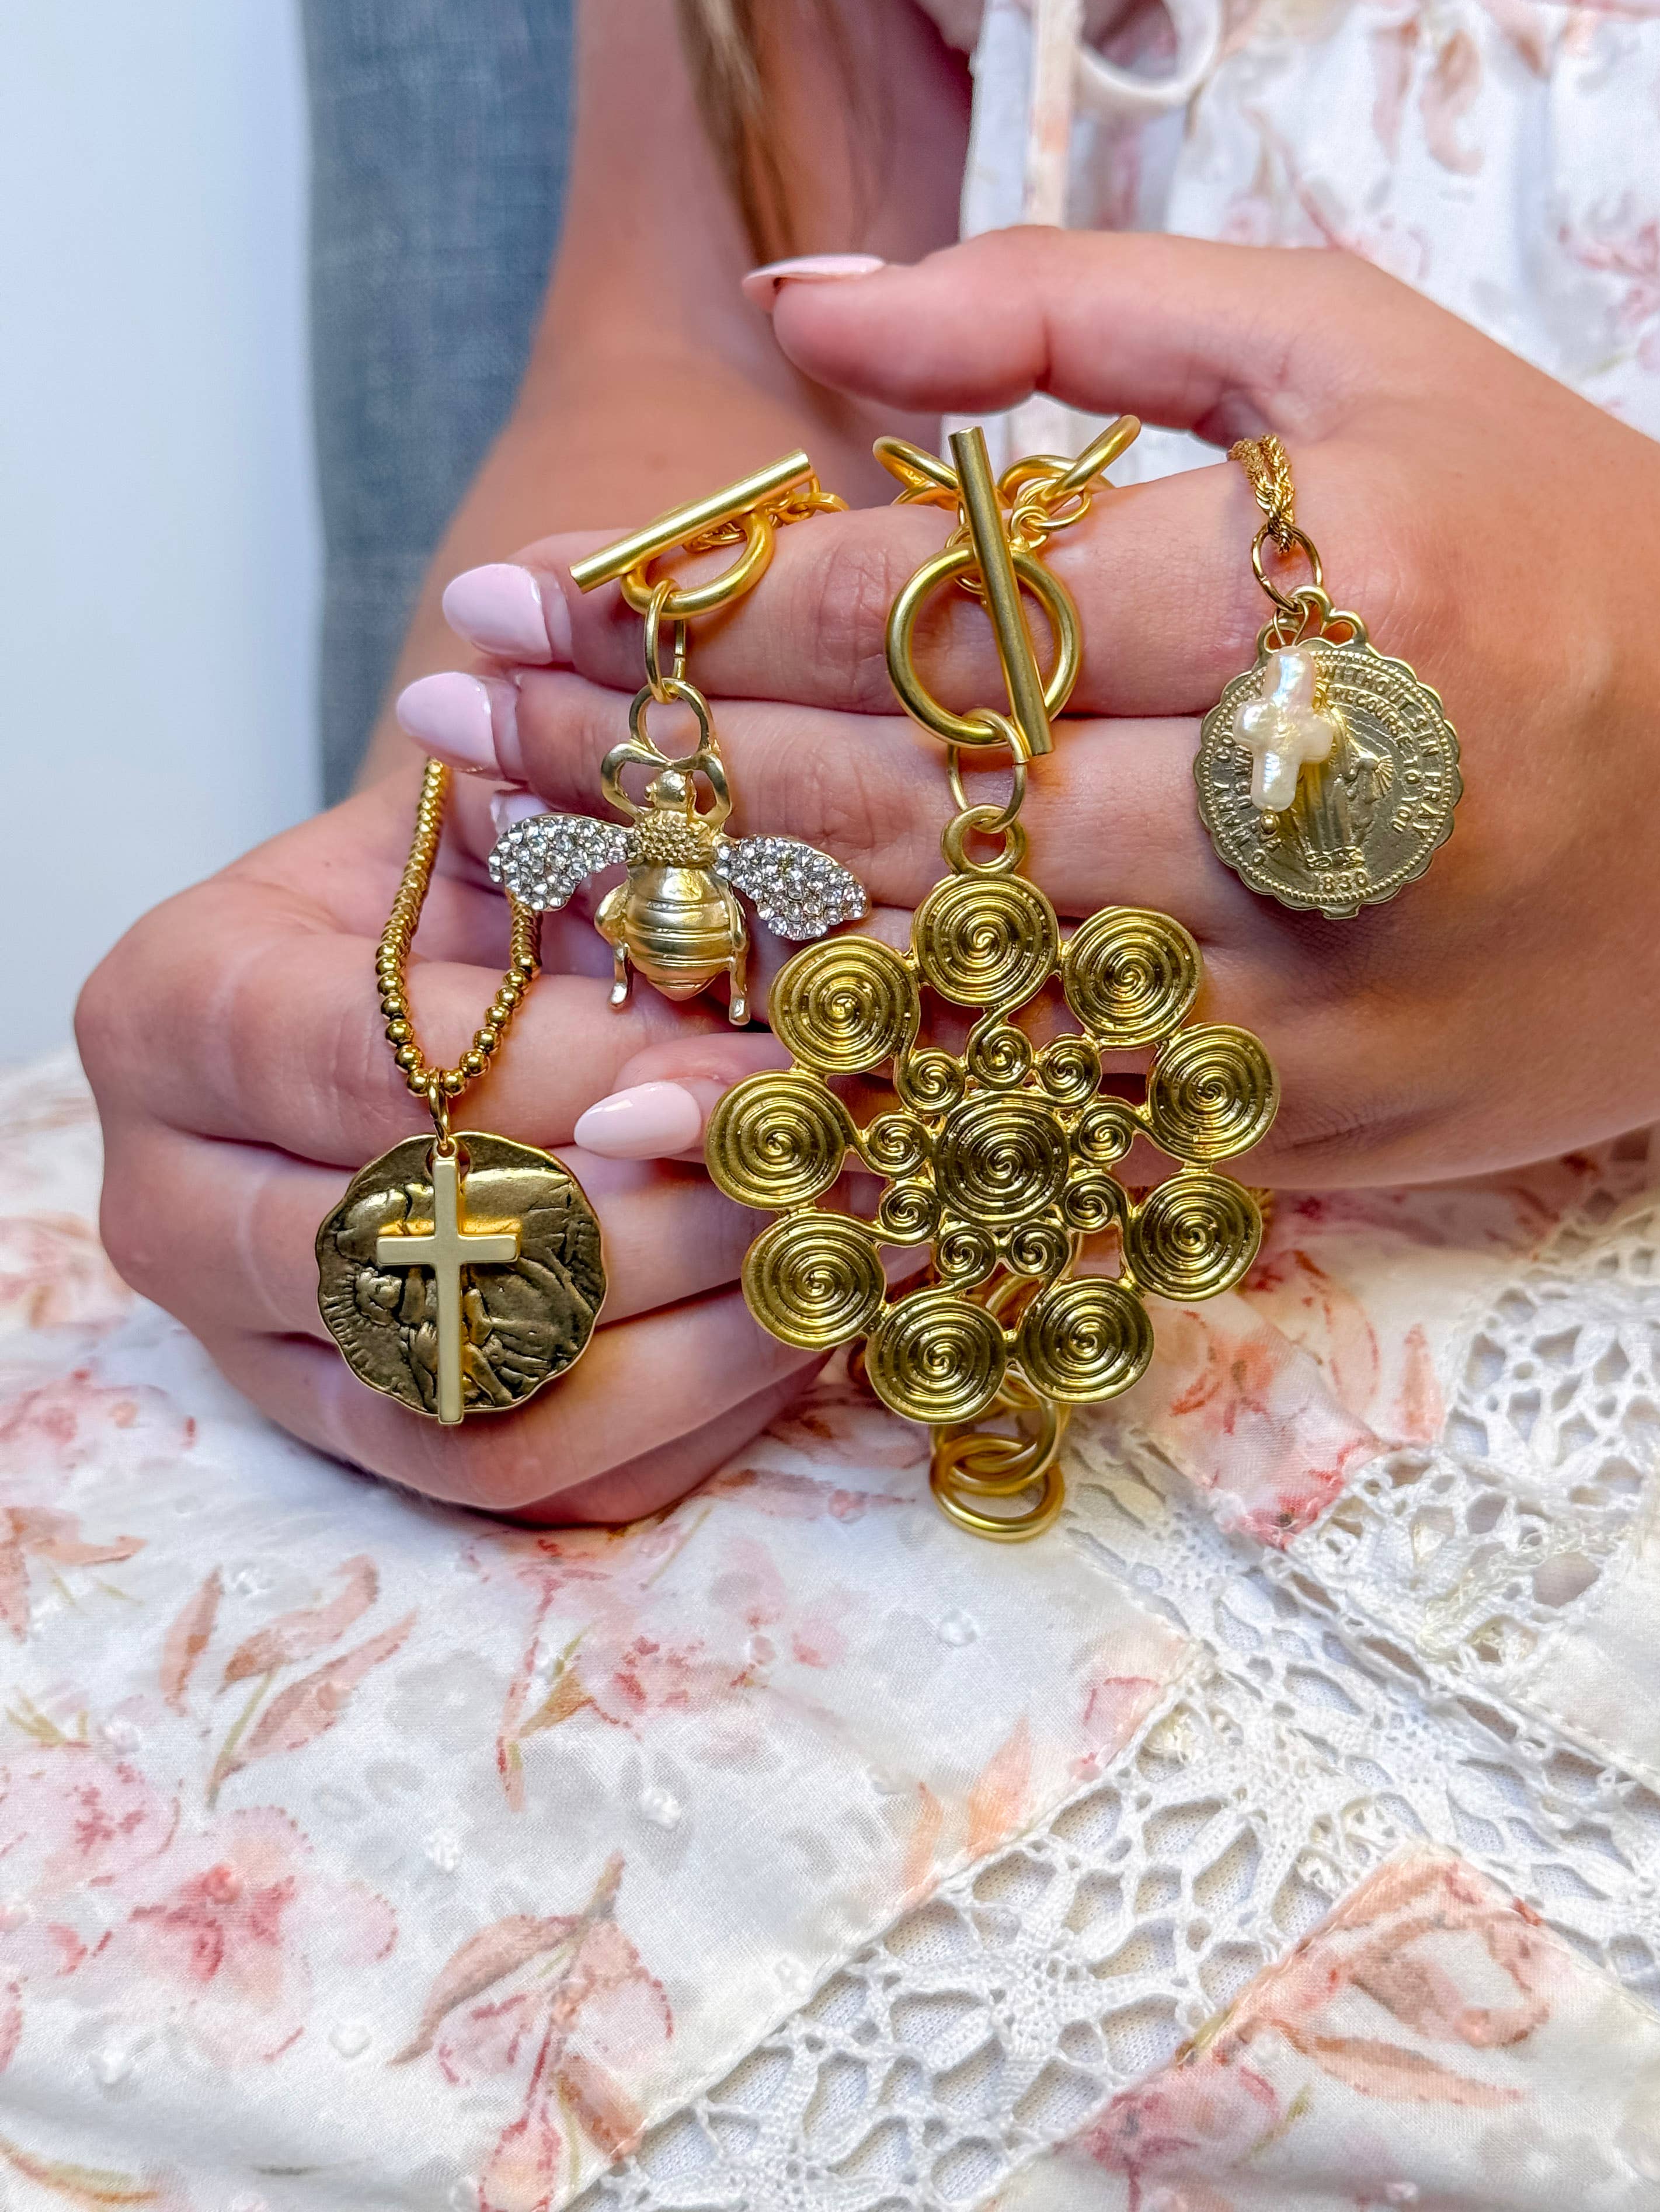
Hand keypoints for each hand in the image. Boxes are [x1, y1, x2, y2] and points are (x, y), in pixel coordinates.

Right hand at [75, 772, 828, 1521]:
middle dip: (662, 1213)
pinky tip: (804, 1328)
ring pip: (481, 1405)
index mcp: (170, 1012)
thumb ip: (599, 874)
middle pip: (423, 1252)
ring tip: (845, 1253)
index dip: (585, 1071)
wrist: (423, 971)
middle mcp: (170, 1203)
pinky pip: (532, 1479)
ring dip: (696, 1342)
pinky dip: (687, 1419)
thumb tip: (716, 965)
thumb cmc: (473, 883)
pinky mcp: (360, 1441)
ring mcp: (255, 1350)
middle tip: (832, 1166)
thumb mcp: (513, 825)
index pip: (377, 1065)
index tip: (759, 1061)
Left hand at [415, 228, 1659, 1184]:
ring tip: (503, 924)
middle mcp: (1307, 808)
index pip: (928, 608)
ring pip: (946, 998)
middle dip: (641, 772)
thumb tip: (806, 301)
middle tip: (450, 736)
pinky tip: (687, 1116)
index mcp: (1324, 579)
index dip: (693, 608)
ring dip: (697, 964)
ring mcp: (1307, 1004)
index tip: (520, 601)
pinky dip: (856, 1130)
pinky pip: (1038, 1138)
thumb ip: (1074, 307)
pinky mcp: (1313, 1137)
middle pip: (900, 805)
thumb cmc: (1566, 545)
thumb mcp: (1360, 355)